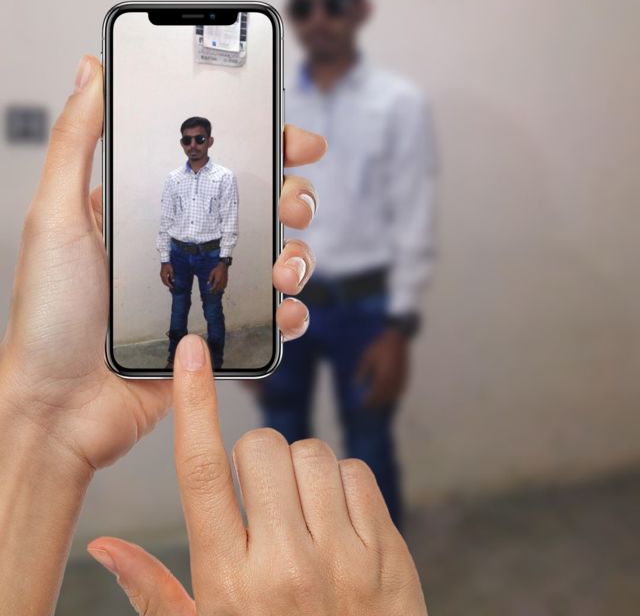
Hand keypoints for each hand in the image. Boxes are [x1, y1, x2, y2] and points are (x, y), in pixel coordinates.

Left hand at [0, 55, 325, 475]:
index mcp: (149, 207)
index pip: (215, 162)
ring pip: (277, 254)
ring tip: (285, 267)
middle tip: (295, 203)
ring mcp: (204, 288)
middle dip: (293, 195)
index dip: (260, 144)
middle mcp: (183, 242)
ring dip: (299, 253)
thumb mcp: (55, 215)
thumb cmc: (48, 315)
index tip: (292, 138)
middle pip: (260, 203)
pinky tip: (286, 309)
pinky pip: (273, 315)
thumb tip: (91, 69)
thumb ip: (76, 140)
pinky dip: (292, 309)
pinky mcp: (218, 334)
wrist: (58, 410)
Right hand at [88, 334, 427, 615]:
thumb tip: (104, 546)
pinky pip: (357, 473)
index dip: (193, 404)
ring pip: (312, 453)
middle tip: (259, 500)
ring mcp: (343, 558)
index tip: (191, 354)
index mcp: (229, 583)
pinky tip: (335, 523)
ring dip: (299, 471)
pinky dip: (342, 486)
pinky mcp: (388, 553)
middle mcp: (286, 564)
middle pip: (260, 448)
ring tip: (299, 515)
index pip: (201, 472)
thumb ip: (154, 591)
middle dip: (254, 459)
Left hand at [356, 328, 409, 407]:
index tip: (362, 405)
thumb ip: (362, 372)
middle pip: (384, 398)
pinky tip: (387, 396)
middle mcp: (392, 381)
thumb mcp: (366, 358)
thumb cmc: (379, 347)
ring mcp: (400, 380)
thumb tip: (356, 384)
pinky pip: (399, 391)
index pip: (374, 395)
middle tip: (368, 407)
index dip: (368, 402)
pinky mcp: (405, 377)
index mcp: (382, 377)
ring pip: (392, 396)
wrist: (396, 339)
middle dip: (376, 403)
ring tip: (377, 403)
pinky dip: (392, 395)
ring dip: (384, 401)